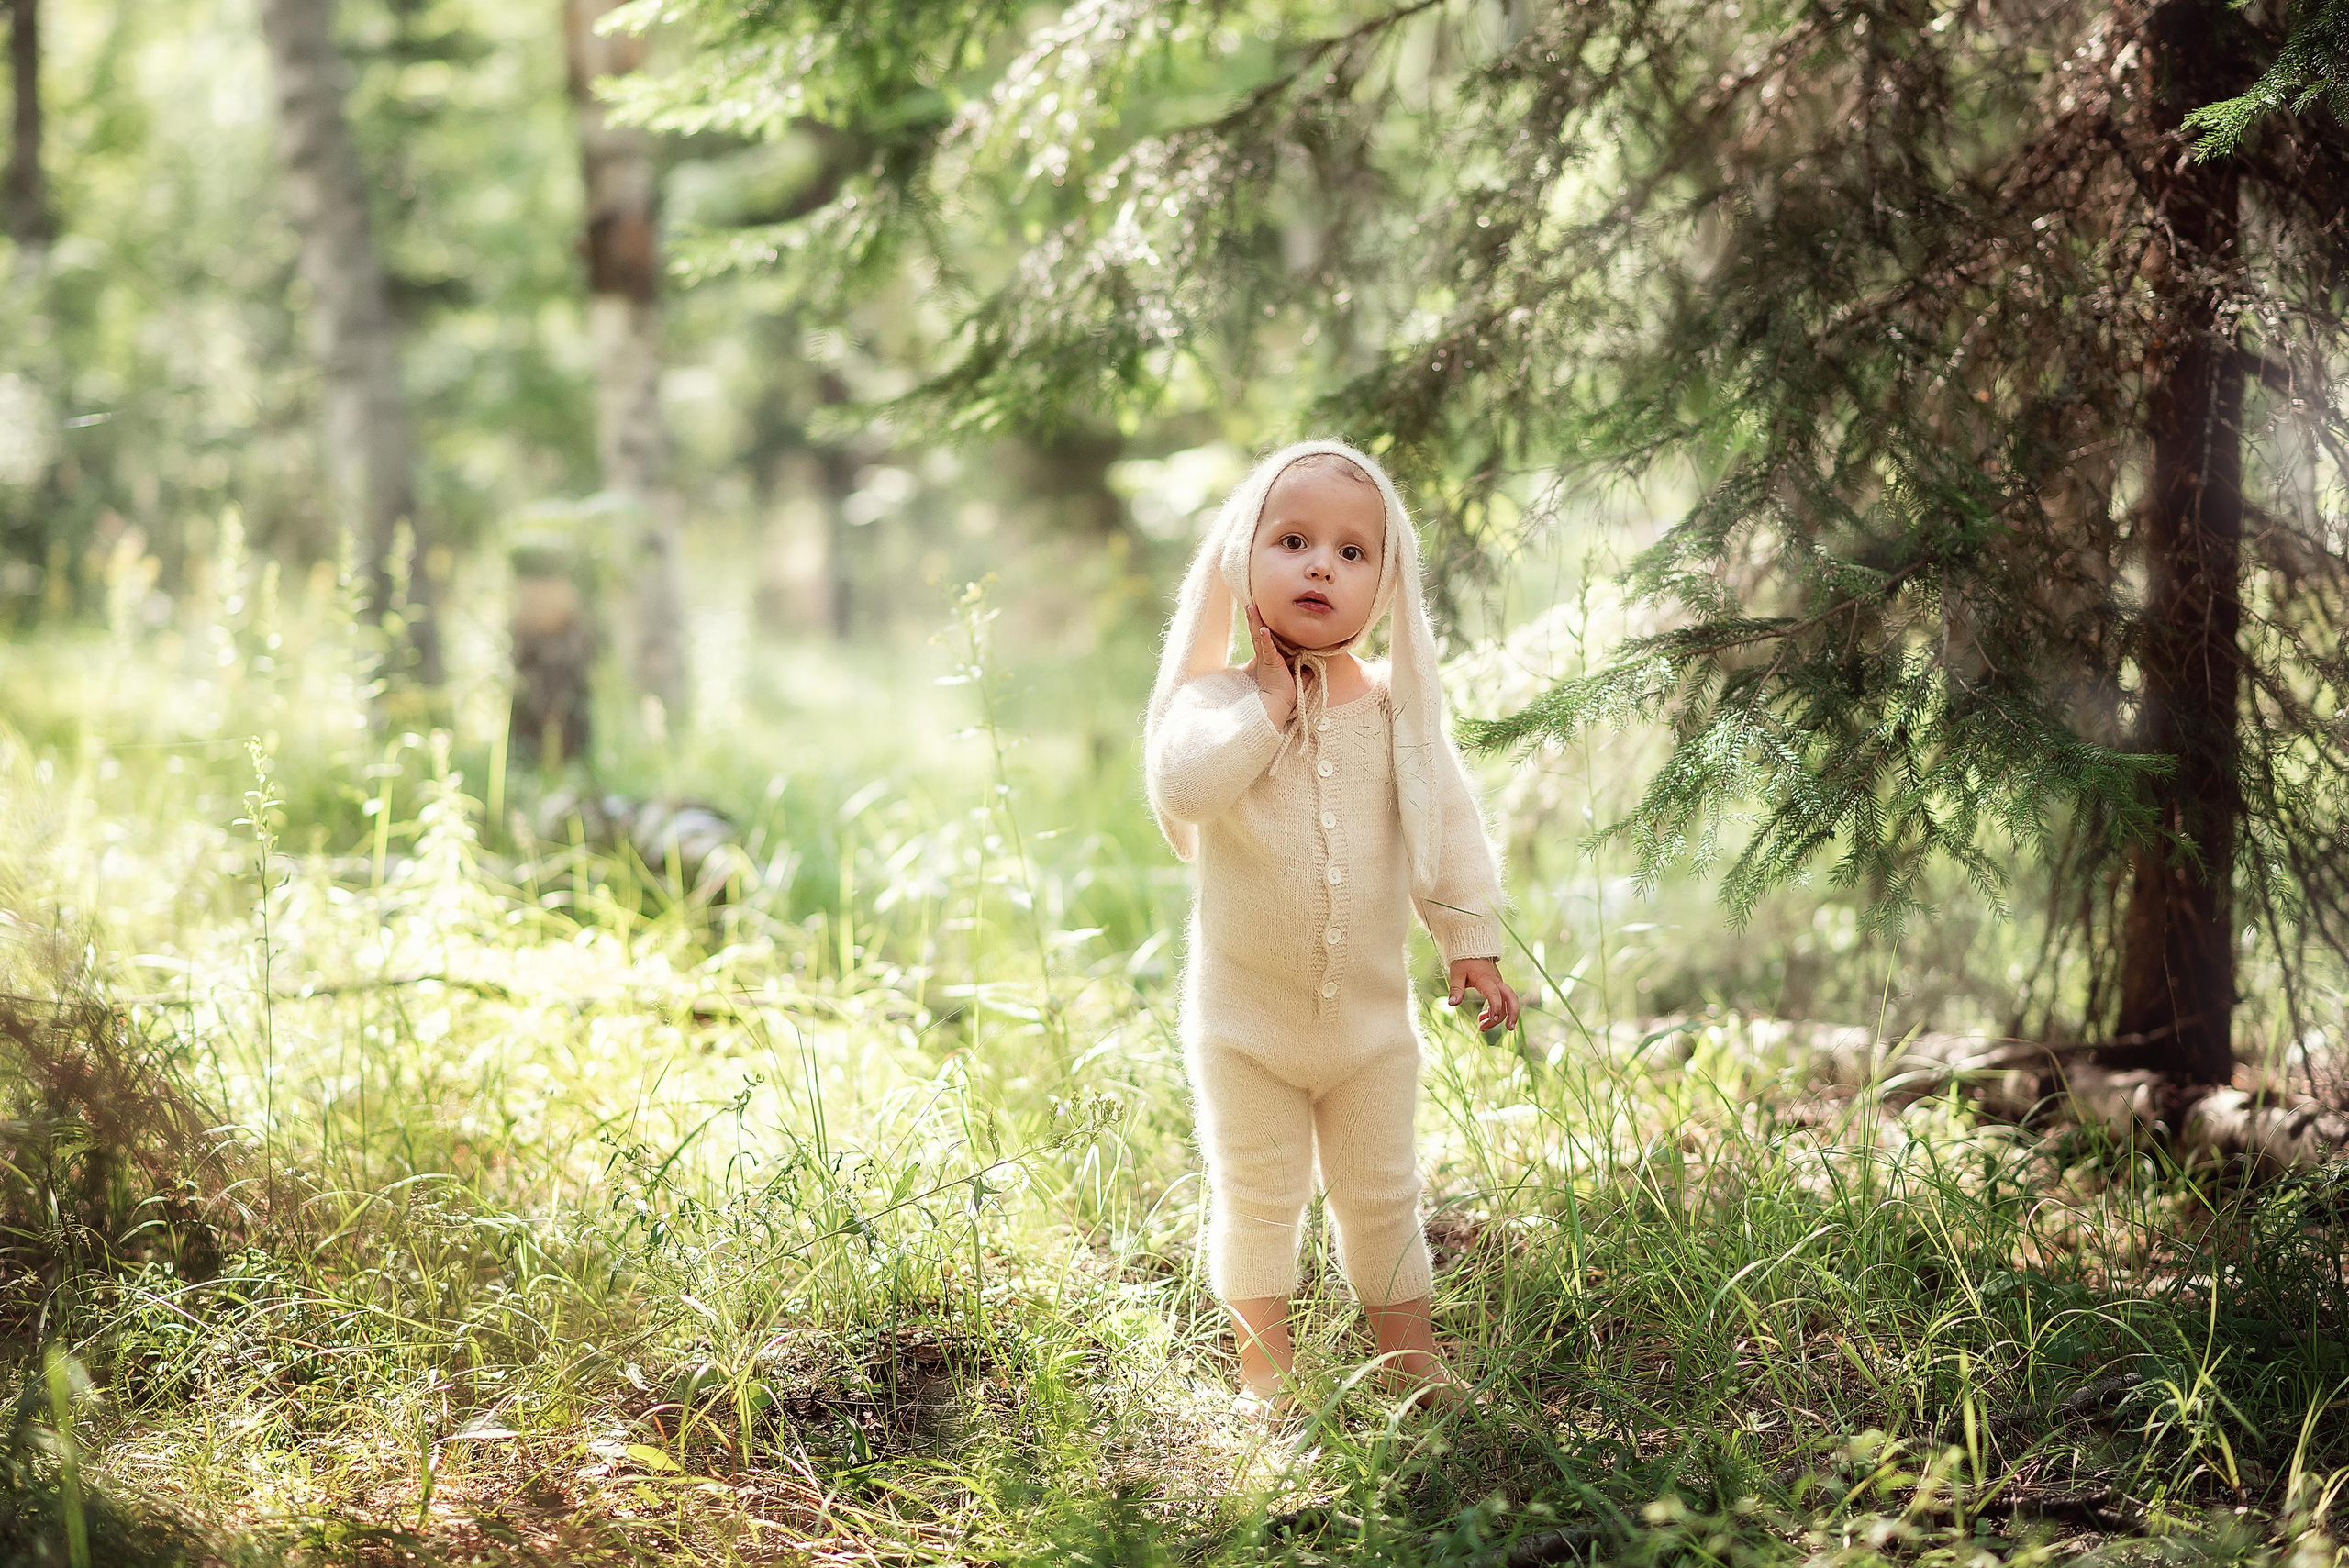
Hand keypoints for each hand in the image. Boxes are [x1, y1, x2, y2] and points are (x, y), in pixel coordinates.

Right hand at [1245, 604, 1298, 727]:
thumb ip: (1304, 671)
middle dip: (1254, 618)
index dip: (1262, 626)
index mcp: (1270, 657)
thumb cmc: (1285, 693)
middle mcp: (1265, 655)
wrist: (1278, 703)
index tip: (1260, 613)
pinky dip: (1265, 638)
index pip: (1265, 638)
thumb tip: (1313, 668)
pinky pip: (1266, 647)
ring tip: (1251, 608)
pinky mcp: (1269, 662)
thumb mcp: (1298, 678)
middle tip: (1251, 604)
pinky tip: (1263, 629)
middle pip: (1258, 632)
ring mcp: (1265, 657)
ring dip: (1255, 621)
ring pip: (1258, 635)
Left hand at [1446, 958, 1520, 1032]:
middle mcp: (1496, 982)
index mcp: (1486, 979)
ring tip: (1482, 1028)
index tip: (1492, 1019)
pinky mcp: (1497, 987)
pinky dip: (1494, 1012)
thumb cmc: (1464, 962)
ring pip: (1506, 1002)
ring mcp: (1498, 985)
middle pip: (1511, 998)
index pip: (1495, 994)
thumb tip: (1452, 1004)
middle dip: (1512, 1013)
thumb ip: (1456, 989)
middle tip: (1509, 1028)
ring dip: (1499, 1017)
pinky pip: (1501, 1002)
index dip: (1495, 1006)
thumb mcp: (1457, 974)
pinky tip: (1482, 1019)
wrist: (1472, 949)